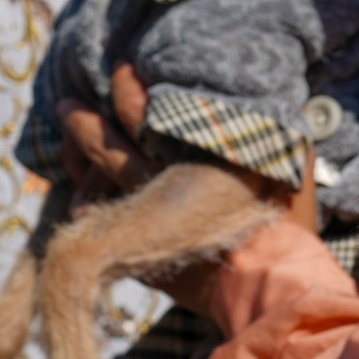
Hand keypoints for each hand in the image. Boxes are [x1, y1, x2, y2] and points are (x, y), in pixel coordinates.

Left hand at [56, 64, 321, 313]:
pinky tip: (86, 189)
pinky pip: (92, 223)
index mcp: (190, 159)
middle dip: (82, 123)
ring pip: (88, 184)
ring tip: (72, 143)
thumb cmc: (283, 223)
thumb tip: (263, 100)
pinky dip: (86, 203)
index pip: (137, 114)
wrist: (268, 287)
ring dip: (76, 159)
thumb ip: (271, 130)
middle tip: (70, 106)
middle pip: (102, 146)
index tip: (123, 72)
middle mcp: (157, 188)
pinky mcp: (135, 255)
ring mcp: (141, 224)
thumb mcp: (289, 166)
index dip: (125, 90)